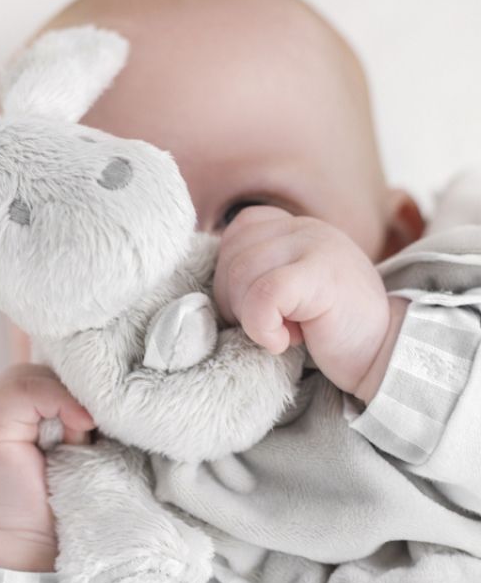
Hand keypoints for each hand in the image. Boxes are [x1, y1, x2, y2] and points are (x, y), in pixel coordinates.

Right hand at [0, 363, 95, 570]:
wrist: (22, 544)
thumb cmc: (50, 502)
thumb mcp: (67, 445)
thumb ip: (68, 413)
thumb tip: (99, 388)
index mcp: (8, 410)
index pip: (43, 373)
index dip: (71, 386)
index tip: (94, 414)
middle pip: (40, 369)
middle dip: (70, 393)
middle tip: (87, 430)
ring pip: (33, 375)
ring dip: (65, 402)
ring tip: (77, 440)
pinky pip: (27, 390)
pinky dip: (60, 403)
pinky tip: (76, 430)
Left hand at [212, 206, 391, 395]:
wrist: (384, 355)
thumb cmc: (329, 330)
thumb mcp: (285, 293)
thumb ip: (253, 275)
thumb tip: (199, 295)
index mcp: (292, 227)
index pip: (234, 236)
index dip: (231, 280)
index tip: (258, 310)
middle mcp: (303, 227)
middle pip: (231, 257)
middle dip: (236, 302)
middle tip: (270, 326)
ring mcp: (315, 245)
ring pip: (242, 275)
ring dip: (252, 317)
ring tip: (285, 331)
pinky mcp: (321, 274)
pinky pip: (263, 295)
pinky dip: (262, 326)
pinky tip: (285, 340)